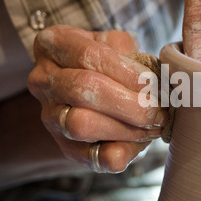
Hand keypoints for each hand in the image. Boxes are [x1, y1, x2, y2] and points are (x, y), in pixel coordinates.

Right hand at [27, 25, 167, 172]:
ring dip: (126, 128)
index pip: (89, 55)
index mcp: (53, 44)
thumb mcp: (122, 48)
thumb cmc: (112, 65)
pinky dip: (118, 153)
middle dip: (129, 103)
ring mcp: (49, 116)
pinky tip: (137, 143)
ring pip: (80, 124)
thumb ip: (134, 59)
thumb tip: (152, 83)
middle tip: (158, 109)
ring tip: (152, 125)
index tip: (153, 84)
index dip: (127, 72)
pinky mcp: (64, 147)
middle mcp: (42, 79)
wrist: (97, 92)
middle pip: (83, 89)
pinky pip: (90, 155)